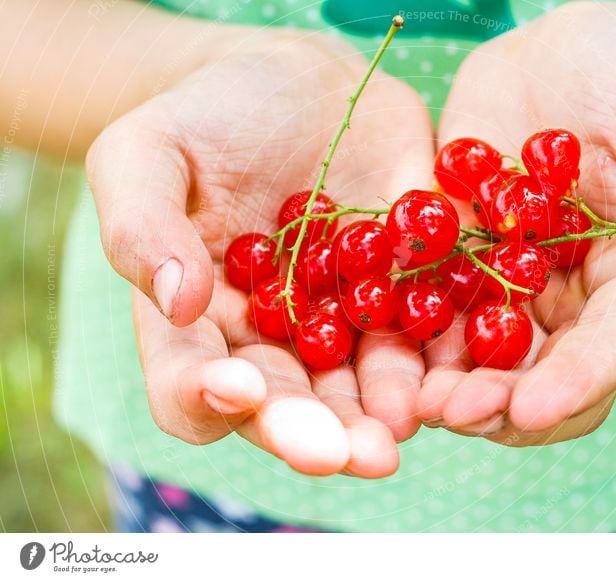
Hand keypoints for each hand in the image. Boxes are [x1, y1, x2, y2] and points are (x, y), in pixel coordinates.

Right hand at [88, 30, 432, 475]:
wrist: (296, 86)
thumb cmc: (205, 118)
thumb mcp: (146, 151)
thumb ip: (141, 223)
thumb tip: (176, 299)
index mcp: (199, 323)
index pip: (190, 387)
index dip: (208, 398)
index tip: (237, 387)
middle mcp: (275, 341)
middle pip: (289, 407)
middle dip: (319, 433)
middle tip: (353, 453)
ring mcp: (346, 322)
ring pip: (364, 388)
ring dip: (386, 412)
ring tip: (406, 424)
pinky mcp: (406, 292)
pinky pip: (427, 333)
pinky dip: (443, 355)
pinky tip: (461, 368)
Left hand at [417, 2, 615, 444]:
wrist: (568, 51)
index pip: (609, 351)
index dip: (573, 385)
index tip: (530, 409)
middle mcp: (567, 301)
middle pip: (537, 372)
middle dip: (497, 400)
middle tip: (451, 411)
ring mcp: (506, 283)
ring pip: (477, 352)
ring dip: (444, 381)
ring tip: (408, 397)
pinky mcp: (455, 256)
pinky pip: (429, 298)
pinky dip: (405, 324)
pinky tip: (378, 341)